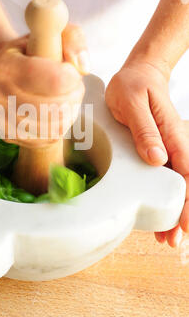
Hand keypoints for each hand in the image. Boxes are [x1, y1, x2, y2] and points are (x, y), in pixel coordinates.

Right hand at [0, 24, 89, 147]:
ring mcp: (0, 118)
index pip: (53, 81)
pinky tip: (57, 113)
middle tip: (74, 86)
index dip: (71, 78)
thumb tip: (83, 68)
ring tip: (66, 98)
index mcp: (6, 66)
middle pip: (54, 107)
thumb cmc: (30, 49)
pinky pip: (46, 139)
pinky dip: (59, 127)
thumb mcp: (52, 32)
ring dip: (69, 113)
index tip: (71, 71)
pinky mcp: (9, 135)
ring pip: (52, 126)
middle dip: (74, 96)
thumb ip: (72, 41)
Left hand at [105, 61, 188, 246]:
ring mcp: (169, 149)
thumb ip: (145, 129)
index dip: (187, 201)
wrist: (139, 74)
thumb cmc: (133, 85)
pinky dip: (166, 199)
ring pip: (178, 185)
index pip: (185, 172)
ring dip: (176, 212)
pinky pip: (166, 178)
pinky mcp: (160, 150)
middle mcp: (174, 144)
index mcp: (171, 134)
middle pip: (185, 185)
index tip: (184, 224)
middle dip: (183, 215)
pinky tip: (161, 215)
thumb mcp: (133, 102)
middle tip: (174, 243)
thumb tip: (157, 159)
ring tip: (168, 239)